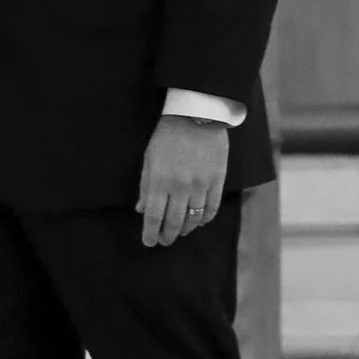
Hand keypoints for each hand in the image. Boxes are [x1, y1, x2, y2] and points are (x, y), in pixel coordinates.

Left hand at [136, 113, 231, 248]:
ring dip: (185, 229)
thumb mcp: (150, 159)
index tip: (149, 242)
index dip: (150, 233)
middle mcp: (181, 187)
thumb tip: (142, 210)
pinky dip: (204, 219)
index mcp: (160, 181)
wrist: (196, 116)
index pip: (154, 217)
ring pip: (194, 218)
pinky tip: (198, 221)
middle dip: (167, 236)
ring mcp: (201, 185)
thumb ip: (146, 186)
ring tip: (179, 232)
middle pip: (174, 222)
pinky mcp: (217, 180)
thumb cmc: (167, 137)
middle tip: (164, 242)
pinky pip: (212, 208)